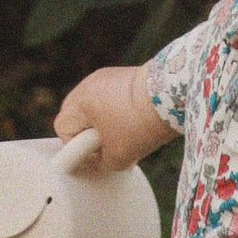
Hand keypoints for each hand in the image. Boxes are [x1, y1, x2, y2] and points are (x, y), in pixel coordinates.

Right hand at [53, 64, 175, 172]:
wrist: (175, 95)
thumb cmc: (141, 125)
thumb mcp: (118, 157)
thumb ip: (101, 162)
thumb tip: (101, 159)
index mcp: (80, 101)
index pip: (63, 128)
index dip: (76, 147)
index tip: (95, 156)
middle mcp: (90, 83)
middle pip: (78, 115)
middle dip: (91, 135)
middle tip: (111, 146)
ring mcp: (108, 76)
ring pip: (97, 107)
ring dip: (107, 123)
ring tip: (129, 133)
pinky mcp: (127, 74)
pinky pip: (114, 98)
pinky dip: (121, 111)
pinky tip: (139, 121)